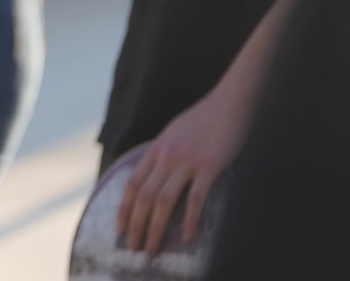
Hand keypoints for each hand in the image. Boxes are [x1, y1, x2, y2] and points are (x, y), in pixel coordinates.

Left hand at [117, 82, 248, 252]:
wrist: (229, 102)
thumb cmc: (204, 119)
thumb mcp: (174, 134)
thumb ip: (163, 154)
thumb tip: (155, 176)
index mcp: (156, 149)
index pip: (132, 184)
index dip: (124, 209)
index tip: (120, 229)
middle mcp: (166, 156)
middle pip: (143, 196)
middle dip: (135, 224)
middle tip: (134, 248)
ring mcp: (187, 161)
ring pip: (163, 199)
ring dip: (155, 226)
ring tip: (152, 247)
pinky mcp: (210, 166)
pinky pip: (195, 197)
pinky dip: (189, 219)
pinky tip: (186, 236)